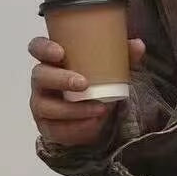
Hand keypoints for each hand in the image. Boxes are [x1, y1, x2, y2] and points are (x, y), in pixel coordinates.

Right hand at [29, 35, 145, 146]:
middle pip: (40, 76)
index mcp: (52, 60)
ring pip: (47, 107)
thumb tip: (138, 45)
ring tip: (99, 110)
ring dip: (73, 109)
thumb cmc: (95, 85)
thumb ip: (122, 56)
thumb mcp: (109, 69)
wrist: (93, 119)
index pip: (37, 47)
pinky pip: (57, 130)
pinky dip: (77, 129)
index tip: (59, 52)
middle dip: (60, 79)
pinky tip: (93, 125)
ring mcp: (41, 104)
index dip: (43, 48)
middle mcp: (42, 81)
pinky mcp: (47, 127)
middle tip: (84, 84)